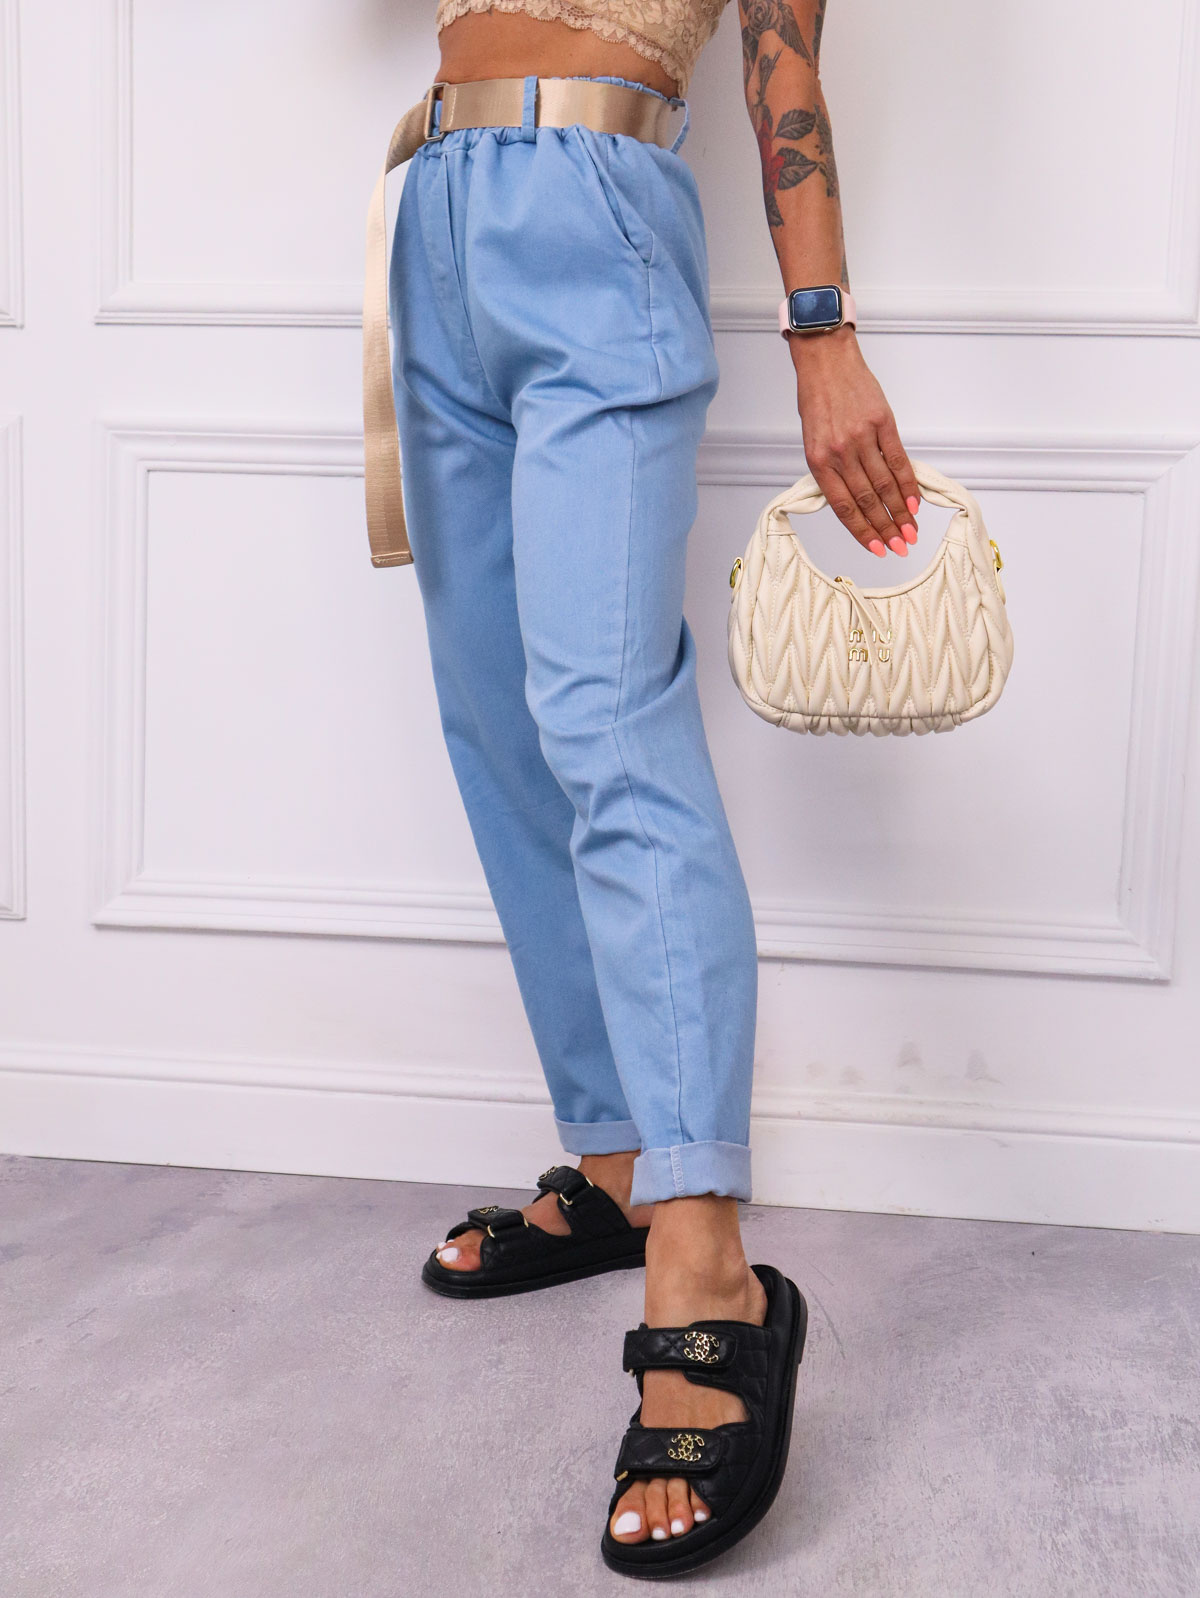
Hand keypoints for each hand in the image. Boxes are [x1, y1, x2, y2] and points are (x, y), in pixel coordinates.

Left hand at [789, 325, 919, 557]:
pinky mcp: (882, 422)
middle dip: (885, 528)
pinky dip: (907, 483)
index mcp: (818, 460)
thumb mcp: (814, 440)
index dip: (861, 531)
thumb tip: (855, 501)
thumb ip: (832, 470)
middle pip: (867, 500)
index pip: (843, 506)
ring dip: (900, 512)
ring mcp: (862, 436)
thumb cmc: (818, 400)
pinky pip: (898, 459)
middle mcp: (839, 452)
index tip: (876, 549)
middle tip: (900, 547)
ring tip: (911, 532)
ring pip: (884, 484)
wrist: (826, 360)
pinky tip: (914, 502)